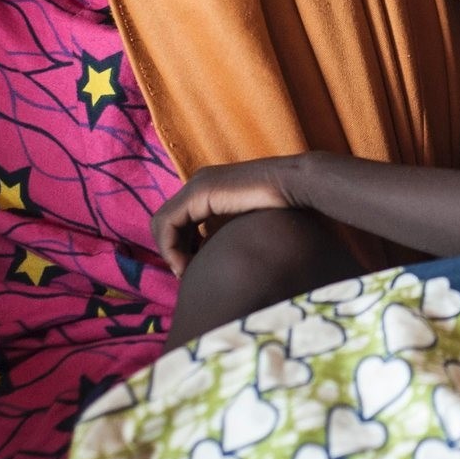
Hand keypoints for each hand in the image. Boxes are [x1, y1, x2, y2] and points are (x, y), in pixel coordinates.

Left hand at [151, 157, 302, 274]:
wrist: (298, 185)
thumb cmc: (285, 208)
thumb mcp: (249, 226)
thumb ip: (231, 235)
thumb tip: (222, 258)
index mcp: (210, 190)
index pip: (179, 221)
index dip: (180, 248)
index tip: (193, 270)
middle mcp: (199, 184)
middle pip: (167, 222)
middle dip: (172, 251)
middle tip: (186, 274)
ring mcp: (198, 186)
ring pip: (162, 223)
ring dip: (169, 252)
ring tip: (185, 272)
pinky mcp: (200, 193)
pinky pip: (168, 223)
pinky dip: (170, 248)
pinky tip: (186, 265)